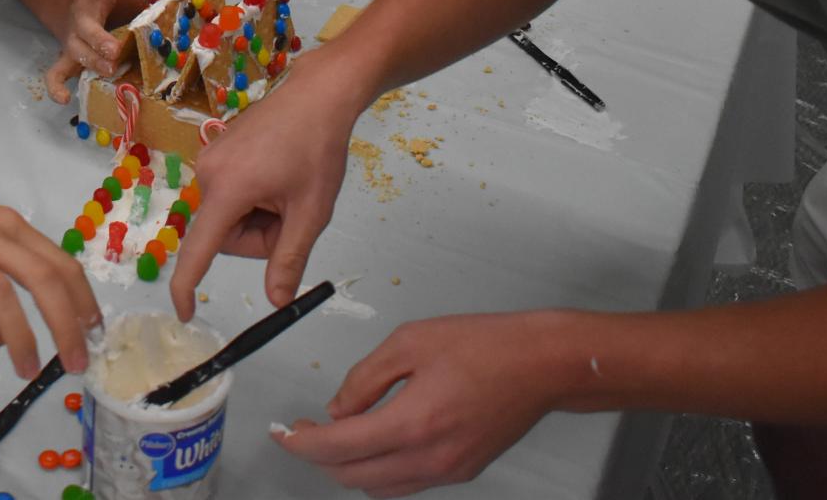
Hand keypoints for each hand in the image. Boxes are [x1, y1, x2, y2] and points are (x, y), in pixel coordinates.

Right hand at [0, 145, 101, 386]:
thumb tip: (1, 337)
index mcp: (8, 227)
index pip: (60, 262)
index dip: (82, 299)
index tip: (94, 331)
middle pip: (43, 280)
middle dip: (66, 325)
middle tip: (75, 364)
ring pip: (1, 296)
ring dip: (21, 338)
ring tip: (26, 373)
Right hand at [46, 0, 186, 101]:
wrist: (83, 7)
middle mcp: (81, 16)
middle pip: (84, 27)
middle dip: (99, 39)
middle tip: (115, 50)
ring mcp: (72, 40)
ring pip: (74, 52)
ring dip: (91, 62)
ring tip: (109, 70)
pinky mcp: (67, 59)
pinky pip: (55, 73)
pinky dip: (56, 86)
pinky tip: (66, 98)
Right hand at [167, 49, 361, 316]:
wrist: (318, 94)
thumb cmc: (318, 148)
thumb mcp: (311, 211)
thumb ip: (289, 259)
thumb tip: (277, 301)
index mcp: (226, 190)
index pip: (198, 250)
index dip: (187, 286)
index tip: (183, 314)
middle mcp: (206, 173)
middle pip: (224, 235)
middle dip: (259, 236)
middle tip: (293, 213)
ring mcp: (209, 159)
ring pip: (229, 216)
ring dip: (258, 217)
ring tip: (288, 190)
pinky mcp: (216, 152)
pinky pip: (229, 195)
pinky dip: (253, 199)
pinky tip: (277, 175)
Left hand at [276, 311, 568, 494]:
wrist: (543, 365)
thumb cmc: (488, 345)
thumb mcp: (410, 342)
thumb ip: (365, 378)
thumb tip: (337, 407)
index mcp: (413, 422)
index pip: (338, 448)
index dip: (300, 442)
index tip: (284, 431)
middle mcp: (431, 456)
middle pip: (353, 477)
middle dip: (319, 456)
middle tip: (303, 430)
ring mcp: (448, 469)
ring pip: (379, 487)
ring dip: (349, 467)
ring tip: (335, 435)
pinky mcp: (461, 471)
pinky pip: (406, 483)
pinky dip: (380, 469)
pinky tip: (375, 441)